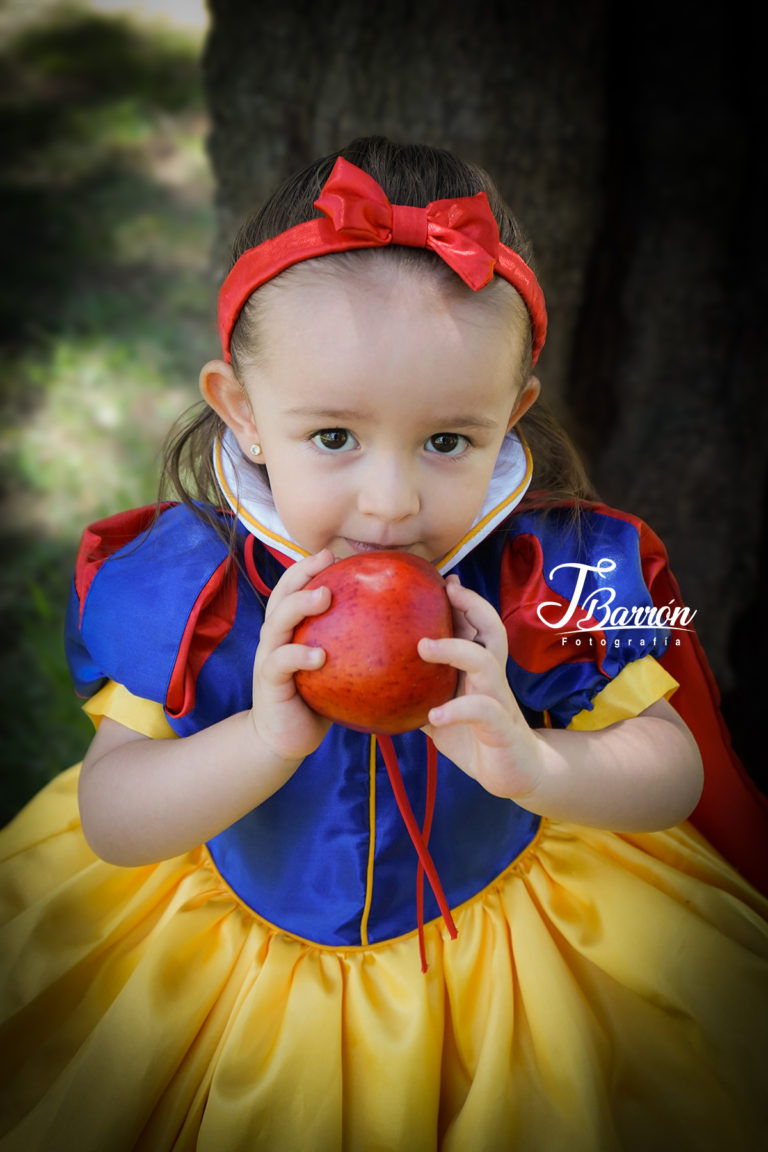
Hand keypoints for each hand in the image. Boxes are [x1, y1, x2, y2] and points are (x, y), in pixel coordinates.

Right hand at [249, 549, 335, 762]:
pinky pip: (281, 663)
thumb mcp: (336, 665)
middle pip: (281, 595)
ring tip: (324, 597)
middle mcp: (275, 637)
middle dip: (302, 574)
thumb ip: (353, 643)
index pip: (293, 588)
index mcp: (290, 629)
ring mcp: (269, 657)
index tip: (332, 554)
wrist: (285, 736)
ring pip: (277, 623)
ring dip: (299, 605)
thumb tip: (401, 624)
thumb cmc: (317, 697)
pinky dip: (299, 655)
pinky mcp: (269, 682)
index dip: (307, 567)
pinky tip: (319, 656)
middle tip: (327, 562)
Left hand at [417, 576, 543, 798]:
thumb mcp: (441, 710)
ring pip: (486, 662)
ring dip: (455, 650)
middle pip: (492, 630)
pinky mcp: (501, 728)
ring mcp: (499, 700)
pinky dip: (458, 709)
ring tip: (424, 648)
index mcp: (479, 670)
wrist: (515, 773)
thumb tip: (375, 680)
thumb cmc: (474, 736)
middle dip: (473, 605)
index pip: (477, 626)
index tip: (444, 580)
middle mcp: (491, 677)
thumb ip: (419, 692)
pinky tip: (434, 714)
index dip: (465, 601)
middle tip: (448, 590)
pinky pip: (483, 711)